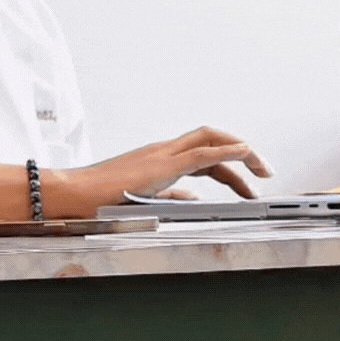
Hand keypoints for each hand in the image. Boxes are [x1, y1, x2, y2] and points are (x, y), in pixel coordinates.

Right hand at [78, 126, 271, 206]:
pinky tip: (245, 154)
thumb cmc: (98, 198)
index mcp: (160, 160)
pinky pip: (202, 154)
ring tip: (262, 170)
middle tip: (264, 172)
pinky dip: (228, 151)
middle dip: (243, 153)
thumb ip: (169, 196)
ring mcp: (163, 155)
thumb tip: (194, 200)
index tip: (247, 179)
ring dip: (241, 152)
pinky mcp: (162, 164)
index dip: (230, 163)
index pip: (204, 155)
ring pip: (211, 141)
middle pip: (212, 140)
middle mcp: (164, 151)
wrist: (74, 193)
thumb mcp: (142, 198)